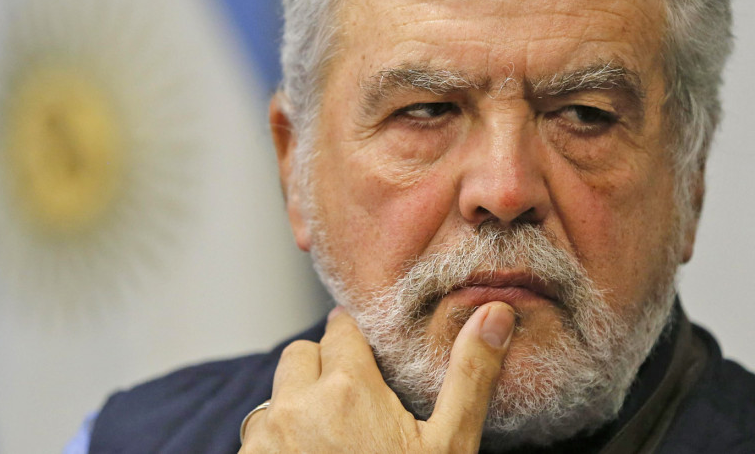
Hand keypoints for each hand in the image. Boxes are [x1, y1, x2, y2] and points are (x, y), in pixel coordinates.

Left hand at [239, 301, 515, 452]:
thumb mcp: (449, 445)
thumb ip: (469, 374)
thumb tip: (495, 313)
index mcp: (347, 388)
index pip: (339, 328)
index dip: (356, 338)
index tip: (369, 355)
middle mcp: (296, 407)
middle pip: (301, 355)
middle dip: (322, 367)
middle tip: (355, 402)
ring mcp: (264, 441)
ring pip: (275, 398)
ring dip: (298, 409)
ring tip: (335, 442)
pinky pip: (259, 439)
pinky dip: (280, 445)